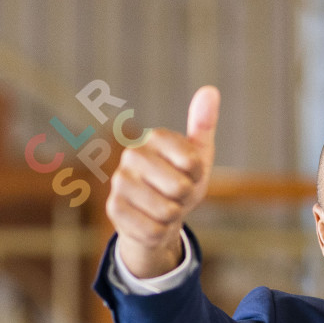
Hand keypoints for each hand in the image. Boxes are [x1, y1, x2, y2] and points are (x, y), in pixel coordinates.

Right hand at [109, 86, 218, 278]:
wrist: (158, 216)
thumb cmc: (181, 182)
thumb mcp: (198, 157)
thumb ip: (203, 125)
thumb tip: (210, 90)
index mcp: (154, 137)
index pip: (192, 161)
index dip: (197, 176)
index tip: (189, 174)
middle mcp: (132, 155)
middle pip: (179, 188)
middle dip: (185, 199)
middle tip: (176, 196)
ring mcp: (119, 182)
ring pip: (166, 211)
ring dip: (172, 217)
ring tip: (164, 209)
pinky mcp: (113, 209)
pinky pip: (153, 230)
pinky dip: (159, 232)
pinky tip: (150, 222)